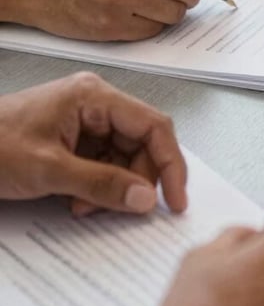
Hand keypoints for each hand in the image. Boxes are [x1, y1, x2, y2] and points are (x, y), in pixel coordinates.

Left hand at [0, 72, 186, 216]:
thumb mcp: (47, 170)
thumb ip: (101, 184)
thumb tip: (145, 198)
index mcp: (94, 97)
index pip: (154, 126)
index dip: (170, 164)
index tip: (174, 200)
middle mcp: (95, 104)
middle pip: (142, 143)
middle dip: (135, 180)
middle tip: (125, 208)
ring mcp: (84, 121)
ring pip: (124, 158)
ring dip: (114, 188)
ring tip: (86, 206)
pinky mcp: (74, 139)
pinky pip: (104, 164)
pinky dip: (98, 188)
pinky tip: (77, 201)